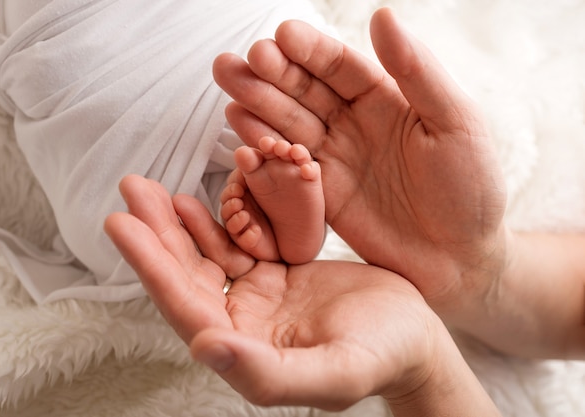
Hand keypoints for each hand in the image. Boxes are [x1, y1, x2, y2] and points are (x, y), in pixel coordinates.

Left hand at [104, 174, 445, 410]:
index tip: (121, 223)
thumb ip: (270, 372)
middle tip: (130, 189)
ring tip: (149, 187)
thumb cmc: (383, 358)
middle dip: (156, 234)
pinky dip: (217, 221)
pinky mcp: (276, 276)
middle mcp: (242, 327)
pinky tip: (196, 200)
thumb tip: (203, 348)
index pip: (186, 307)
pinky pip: (238, 244)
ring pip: (207, 257)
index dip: (152, 267)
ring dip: (178, 224)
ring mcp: (258, 300)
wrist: (415, 336)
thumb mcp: (335, 371)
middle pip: (188, 276)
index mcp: (246, 353)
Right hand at [213, 8, 507, 314]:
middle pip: (305, 90)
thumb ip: (417, 71)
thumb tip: (382, 15)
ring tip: (229, 85)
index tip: (282, 35)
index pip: (341, 66)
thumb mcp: (456, 123)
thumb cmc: (470, 189)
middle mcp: (354, 123)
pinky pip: (286, 164)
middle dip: (271, 74)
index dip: (311, 50)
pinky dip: (263, 145)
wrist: (459, 260)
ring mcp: (334, 158)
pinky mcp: (320, 194)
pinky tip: (240, 125)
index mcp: (387, 99)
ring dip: (257, 103)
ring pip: (288, 123)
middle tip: (239, 60)